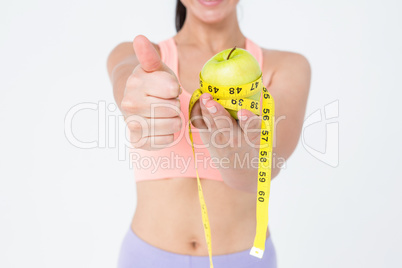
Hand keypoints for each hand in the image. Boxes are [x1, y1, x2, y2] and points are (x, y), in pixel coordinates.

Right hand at [121, 35, 181, 149]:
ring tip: (164, 113)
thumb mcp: (154, 67)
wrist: (135, 104)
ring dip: (174, 120)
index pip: (171, 88)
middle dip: (174, 104)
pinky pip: (167, 140)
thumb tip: (140, 38)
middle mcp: (130, 103)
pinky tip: (160, 127)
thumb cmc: (152, 84)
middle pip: (173, 108)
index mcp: (135, 82)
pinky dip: (169, 134)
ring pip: (172, 125)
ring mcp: (132, 124)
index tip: (165, 88)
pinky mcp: (138, 141)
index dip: (173, 89)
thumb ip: (149, 55)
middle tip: (164, 101)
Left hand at [191, 93, 265, 190]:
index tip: (243, 113)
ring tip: (204, 97)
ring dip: (206, 109)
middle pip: (225, 126)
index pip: (253, 128)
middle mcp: (235, 140)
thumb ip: (255, 119)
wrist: (240, 170)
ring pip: (211, 123)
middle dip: (217, 113)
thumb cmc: (253, 146)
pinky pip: (199, 123)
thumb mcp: (261, 137)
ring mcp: (218, 140)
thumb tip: (253, 88)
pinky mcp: (207, 137)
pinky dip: (197, 111)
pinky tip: (198, 99)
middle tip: (210, 102)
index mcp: (253, 137)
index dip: (248, 120)